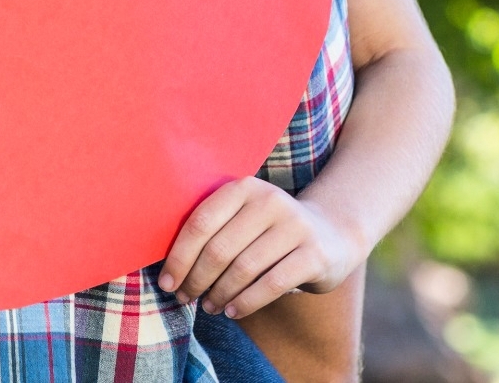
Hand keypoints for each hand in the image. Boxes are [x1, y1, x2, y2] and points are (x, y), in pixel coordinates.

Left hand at [157, 178, 359, 319]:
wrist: (331, 233)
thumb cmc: (269, 232)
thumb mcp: (243, 218)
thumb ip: (212, 231)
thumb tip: (170, 270)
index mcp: (244, 188)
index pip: (201, 223)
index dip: (179, 257)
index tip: (167, 283)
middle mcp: (269, 201)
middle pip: (219, 249)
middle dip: (196, 280)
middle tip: (185, 299)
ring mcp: (295, 226)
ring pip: (243, 269)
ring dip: (219, 294)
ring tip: (210, 307)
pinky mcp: (314, 254)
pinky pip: (271, 284)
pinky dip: (247, 302)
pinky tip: (233, 311)